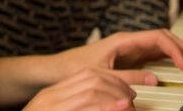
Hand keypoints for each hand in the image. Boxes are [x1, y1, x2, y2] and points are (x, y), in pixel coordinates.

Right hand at [23, 67, 139, 110]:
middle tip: (133, 100)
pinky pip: (82, 108)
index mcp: (52, 95)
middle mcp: (49, 98)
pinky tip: (118, 109)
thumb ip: (79, 106)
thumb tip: (111, 105)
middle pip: (92, 80)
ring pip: (90, 91)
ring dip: (114, 98)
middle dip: (117, 88)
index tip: (128, 91)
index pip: (87, 75)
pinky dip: (103, 109)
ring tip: (129, 106)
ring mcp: (49, 107)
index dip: (112, 81)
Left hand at [52, 28, 182, 85]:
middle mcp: (129, 41)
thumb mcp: (102, 75)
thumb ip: (128, 77)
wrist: (57, 69)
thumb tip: (154, 79)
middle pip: (163, 38)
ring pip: (160, 44)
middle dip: (182, 47)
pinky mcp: (128, 57)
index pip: (158, 37)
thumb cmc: (74, 68)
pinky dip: (168, 57)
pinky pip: (153, 54)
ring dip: (178, 49)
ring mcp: (129, 48)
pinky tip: (177, 61)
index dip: (175, 48)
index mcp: (124, 40)